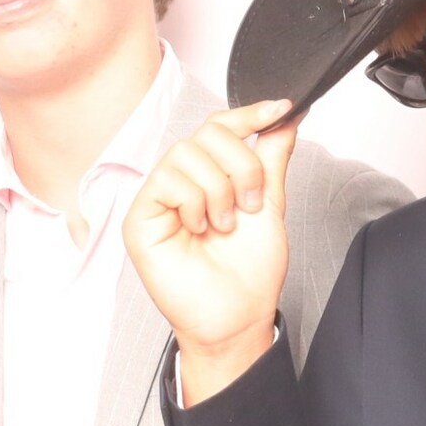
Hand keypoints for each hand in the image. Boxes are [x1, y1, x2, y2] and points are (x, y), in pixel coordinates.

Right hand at [125, 101, 298, 403]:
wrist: (237, 316)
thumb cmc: (249, 273)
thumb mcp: (270, 205)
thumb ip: (271, 159)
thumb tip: (285, 118)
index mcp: (211, 176)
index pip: (219, 127)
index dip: (248, 114)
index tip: (280, 110)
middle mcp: (182, 182)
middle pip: (206, 134)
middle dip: (240, 165)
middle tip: (249, 204)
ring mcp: (158, 198)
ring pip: (186, 153)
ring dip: (218, 190)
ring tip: (224, 224)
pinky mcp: (140, 218)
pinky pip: (166, 181)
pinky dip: (193, 203)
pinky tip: (199, 229)